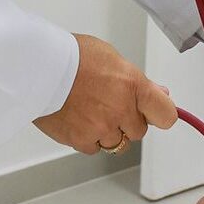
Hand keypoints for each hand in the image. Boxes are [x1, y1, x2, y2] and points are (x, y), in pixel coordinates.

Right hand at [33, 34, 176, 153]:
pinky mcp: (81, 140)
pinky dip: (88, 137)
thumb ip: (137, 81)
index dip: (160, 113)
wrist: (37, 67)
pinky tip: (77, 118)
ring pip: (116, 142)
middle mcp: (121, 110)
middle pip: (138, 130)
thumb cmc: (71, 55)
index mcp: (133, 86)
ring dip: (108, 131)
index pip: (166, 114)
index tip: (154, 111)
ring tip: (90, 109)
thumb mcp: (111, 57)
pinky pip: (93, 147)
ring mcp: (101, 128)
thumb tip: (159, 93)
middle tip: (109, 103)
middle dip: (128, 120)